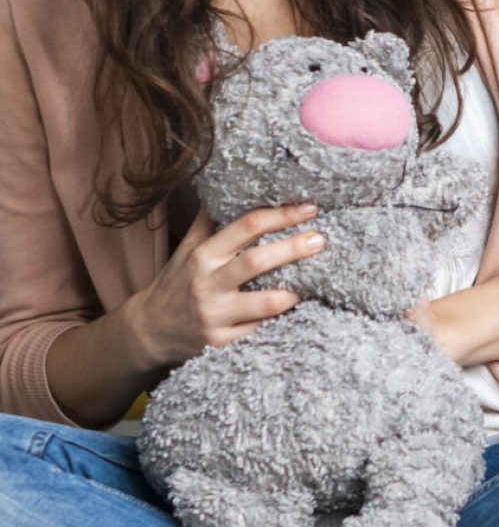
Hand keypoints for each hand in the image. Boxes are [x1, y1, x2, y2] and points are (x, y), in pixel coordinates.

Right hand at [125, 202, 322, 371]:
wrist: (149, 331)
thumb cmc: (177, 282)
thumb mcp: (188, 247)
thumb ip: (210, 219)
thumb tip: (230, 182)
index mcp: (203, 255)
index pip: (247, 226)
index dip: (281, 215)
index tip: (310, 208)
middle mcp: (207, 284)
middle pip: (258, 261)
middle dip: (294, 248)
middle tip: (321, 239)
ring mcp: (214, 315)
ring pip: (265, 303)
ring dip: (294, 291)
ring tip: (315, 280)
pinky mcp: (220, 343)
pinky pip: (260, 330)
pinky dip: (280, 321)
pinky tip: (298, 310)